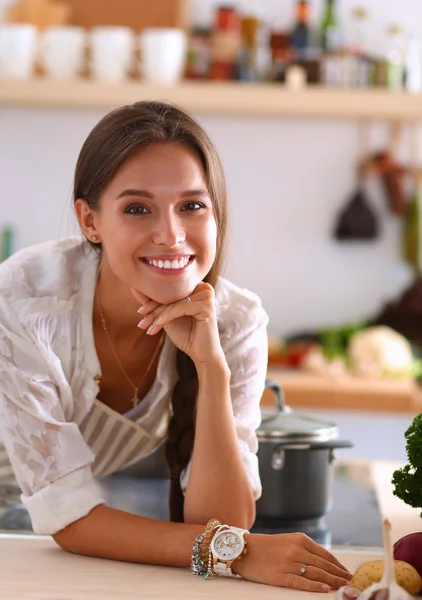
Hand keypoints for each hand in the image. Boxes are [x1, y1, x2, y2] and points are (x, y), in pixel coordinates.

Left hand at [131, 283, 224, 366]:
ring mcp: (207, 295)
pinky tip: (157, 326)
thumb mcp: (167, 317)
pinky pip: (181, 308)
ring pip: (174, 302)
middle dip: (153, 311)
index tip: (139, 313)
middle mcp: (203, 287)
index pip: (170, 291)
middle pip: (171, 296)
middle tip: (141, 324)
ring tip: (147, 328)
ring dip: (158, 316)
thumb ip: (154, 303)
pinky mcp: (207, 306)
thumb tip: (134, 288)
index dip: (153, 302)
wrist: (202, 354)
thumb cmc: (186, 335)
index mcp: (196, 286)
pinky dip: (167, 317)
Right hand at [233, 532, 351, 591]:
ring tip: (343, 587)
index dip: (338, 566)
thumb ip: (305, 549)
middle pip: (323, 565)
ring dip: (332, 581)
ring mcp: (288, 563)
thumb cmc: (267, 546)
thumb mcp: (288, 541)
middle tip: (351, 583)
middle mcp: (296, 550)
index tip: (348, 573)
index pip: (325, 554)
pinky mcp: (280, 576)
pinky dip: (315, 586)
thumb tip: (325, 563)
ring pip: (316, 573)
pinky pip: (301, 582)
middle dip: (339, 575)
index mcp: (300, 539)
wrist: (244, 549)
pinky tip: (324, 589)